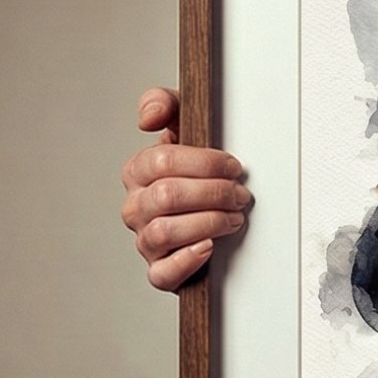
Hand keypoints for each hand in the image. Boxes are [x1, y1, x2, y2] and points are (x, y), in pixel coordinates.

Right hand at [120, 86, 254, 291]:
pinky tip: (208, 247)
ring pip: (165, 232)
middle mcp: (136, 206)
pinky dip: (187, 261)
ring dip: (209, 222)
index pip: (162, 162)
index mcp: (138, 171)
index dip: (204, 163)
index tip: (233, 166)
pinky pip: (162, 273)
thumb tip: (148, 115)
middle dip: (214, 193)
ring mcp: (145, 240)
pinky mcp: (160, 271)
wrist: (209, 213)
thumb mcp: (186, 126)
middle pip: (167, 196)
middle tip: (241, 194)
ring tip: (233, 217)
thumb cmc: (198, 170)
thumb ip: (166, 104)